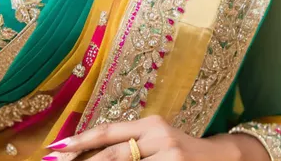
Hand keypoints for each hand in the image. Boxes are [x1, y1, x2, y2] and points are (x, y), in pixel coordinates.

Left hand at [44, 116, 242, 160]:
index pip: (109, 131)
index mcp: (149, 123)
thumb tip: (94, 154)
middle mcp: (158, 134)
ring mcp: (169, 153)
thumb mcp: (157, 141)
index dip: (82, 139)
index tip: (58, 147)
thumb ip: (131, 145)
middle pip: (114, 153)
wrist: (222, 158)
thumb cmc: (182, 152)